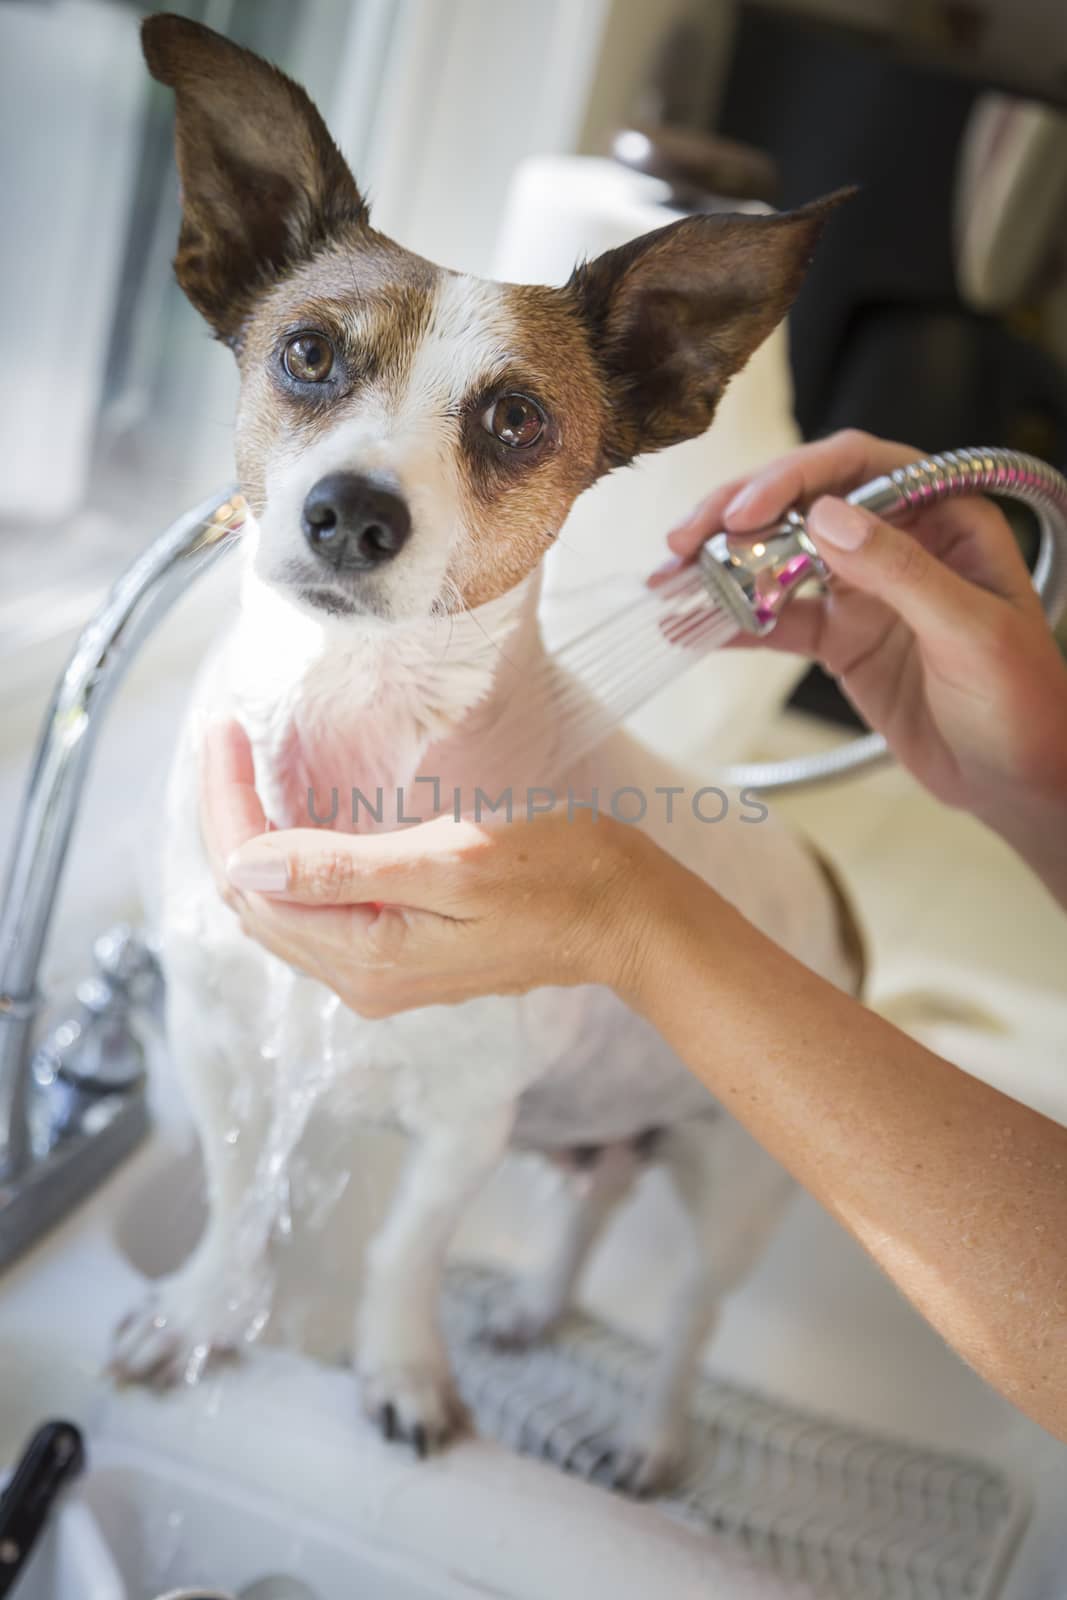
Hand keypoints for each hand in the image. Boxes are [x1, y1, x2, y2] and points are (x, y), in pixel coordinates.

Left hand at [199, 722, 657, 1016]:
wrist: (628, 919)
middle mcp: (360, 978)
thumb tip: (241, 864)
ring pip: (279, 910)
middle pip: (253, 900)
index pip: (251, 881)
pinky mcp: (401, 959)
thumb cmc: (558, 876)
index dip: (227, 803)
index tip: (224, 729)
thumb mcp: (450, 860)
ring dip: (252, 842)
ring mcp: (380, 974)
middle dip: (228, 818)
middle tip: (226, 738)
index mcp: (365, 956)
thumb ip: (340, 869)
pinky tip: (292, 823)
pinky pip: (316, 915)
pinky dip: (289, 866)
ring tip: (244, 769)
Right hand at [667, 430, 1066, 892]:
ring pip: (781, 555)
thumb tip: (826, 516)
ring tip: (671, 577)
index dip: (795, 476)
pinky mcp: (842, 639)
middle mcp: (899, 541)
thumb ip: (900, 570)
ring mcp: (865, 590)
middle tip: (685, 540)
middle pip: (805, 502)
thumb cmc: (1022, 702)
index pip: (860, 467)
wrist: (1020, 782)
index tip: (746, 509)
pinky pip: (779, 619)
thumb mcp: (968, 631)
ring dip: (724, 564)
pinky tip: (694, 625)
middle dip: (739, 516)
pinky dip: (735, 621)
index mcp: (944, 517)